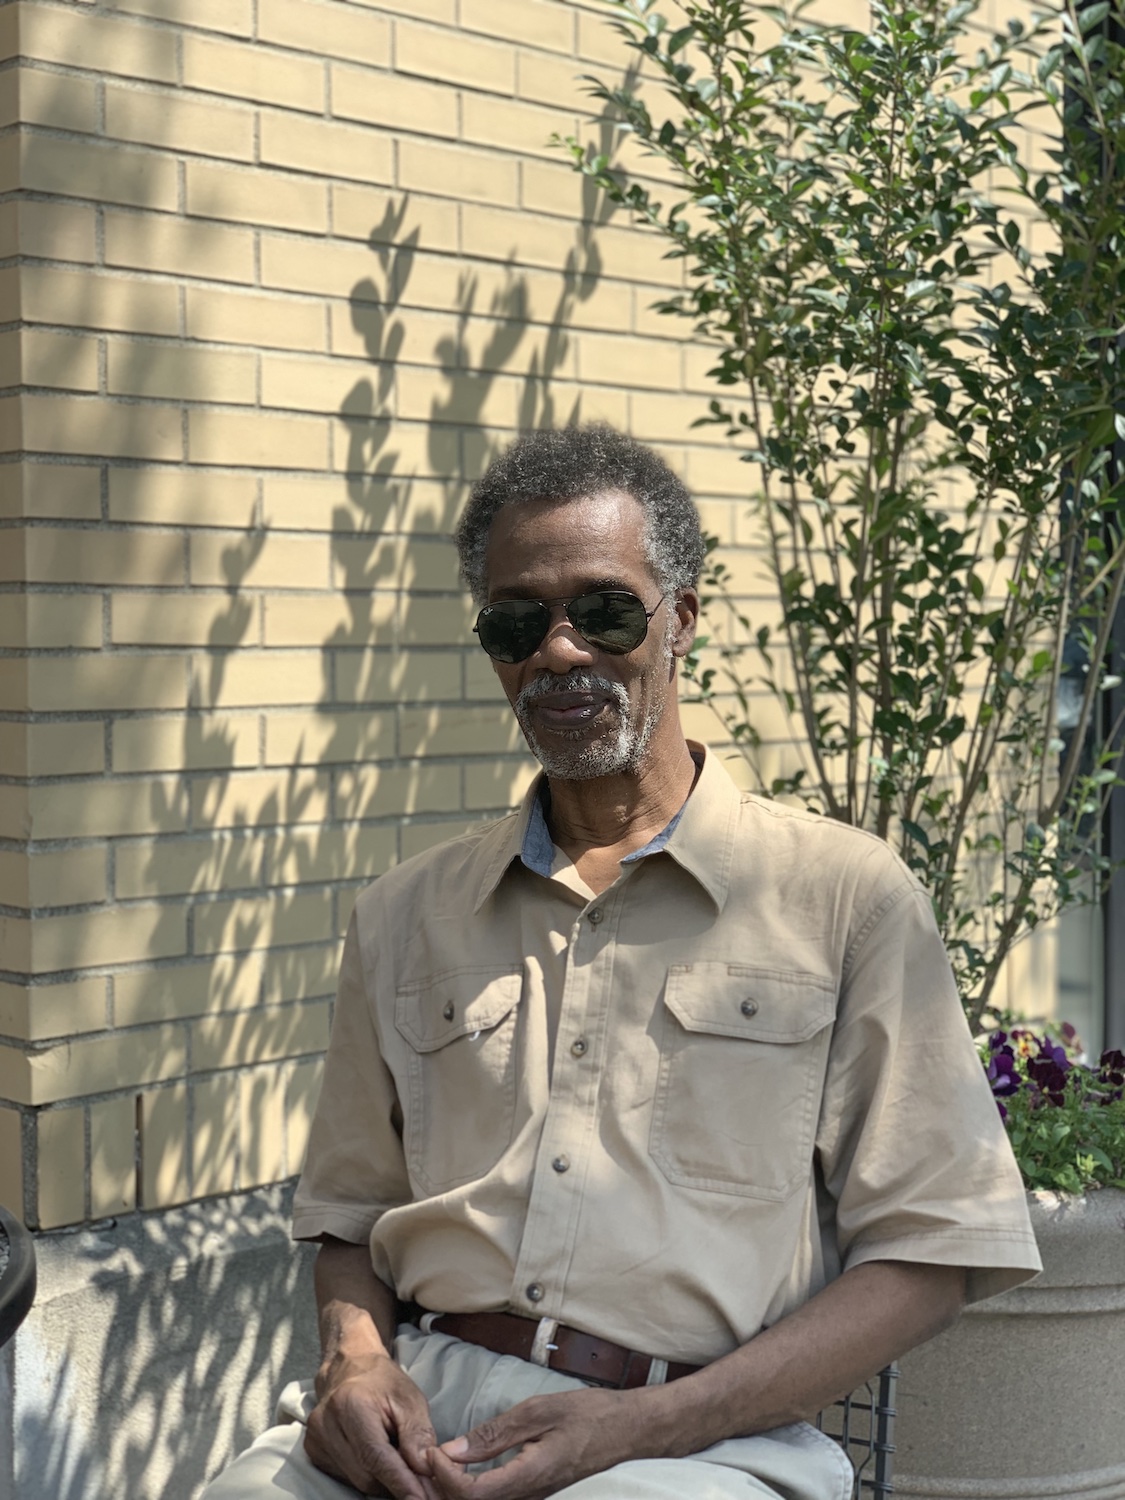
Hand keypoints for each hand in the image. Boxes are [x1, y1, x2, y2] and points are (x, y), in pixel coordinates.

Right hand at [305, 1350, 439, 1498]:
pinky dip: (368, 1475)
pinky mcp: (314, 1452)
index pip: (376, 1456)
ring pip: (357, 1481)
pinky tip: (380, 1460)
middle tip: (422, 1483)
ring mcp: (316, 1440)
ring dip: (383, 1481)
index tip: (421, 1498)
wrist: (350, 1367)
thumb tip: (425, 1470)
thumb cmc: (384, 1382)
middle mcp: (326, 1424)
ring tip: (402, 1464)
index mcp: (351, 1404)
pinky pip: (347, 1478)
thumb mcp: (410, 1399)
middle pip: (366, 1475)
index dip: (400, 1481)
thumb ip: (418, 1434)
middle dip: (396, 1483)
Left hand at [428, 1388, 655, 1499]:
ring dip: (456, 1489)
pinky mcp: (536, 1493)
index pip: (472, 1495)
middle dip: (443, 1488)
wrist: (626, 1429)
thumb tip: (453, 1450)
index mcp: (529, 1477)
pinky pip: (498, 1498)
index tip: (433, 1451)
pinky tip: (465, 1467)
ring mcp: (533, 1498)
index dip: (444, 1478)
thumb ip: (495, 1433)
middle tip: (428, 1458)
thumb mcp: (539, 1411)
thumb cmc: (588, 1414)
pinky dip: (473, 1488)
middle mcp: (529, 1496)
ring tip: (440, 1462)